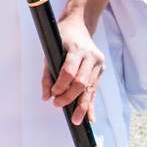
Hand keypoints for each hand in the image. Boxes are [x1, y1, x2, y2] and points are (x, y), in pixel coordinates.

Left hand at [42, 0, 107, 126]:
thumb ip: (47, 75)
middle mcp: (90, 55)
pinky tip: (90, 117)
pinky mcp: (100, 68)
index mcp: (76, 49)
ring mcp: (98, 62)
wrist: (79, 26)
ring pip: (90, 87)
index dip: (61, 86)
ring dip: (83, 105)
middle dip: (71, 98)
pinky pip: (94, 88)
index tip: (54, 96)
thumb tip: (46, 97)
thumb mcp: (50, 51)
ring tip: (76, 120)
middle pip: (82, 82)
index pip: (69, 72)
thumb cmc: (61, 38)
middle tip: (60, 106)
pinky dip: (91, 103)